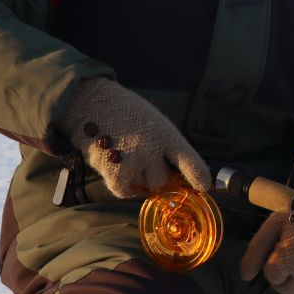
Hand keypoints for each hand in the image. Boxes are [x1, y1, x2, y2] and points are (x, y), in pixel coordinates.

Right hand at [57, 78, 209, 198]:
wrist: (90, 102)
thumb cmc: (124, 112)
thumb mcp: (153, 121)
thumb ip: (164, 146)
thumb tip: (172, 176)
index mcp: (166, 134)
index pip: (190, 161)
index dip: (199, 177)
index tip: (204, 187)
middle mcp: (152, 149)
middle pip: (163, 180)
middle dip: (154, 174)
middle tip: (141, 158)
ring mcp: (133, 162)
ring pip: (144, 186)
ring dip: (136, 178)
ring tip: (124, 156)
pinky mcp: (114, 173)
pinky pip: (125, 191)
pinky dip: (122, 185)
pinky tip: (116, 167)